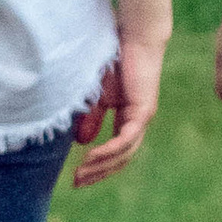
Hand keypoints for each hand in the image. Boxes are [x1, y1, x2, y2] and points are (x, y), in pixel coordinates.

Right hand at [70, 35, 163, 188]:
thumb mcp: (97, 95)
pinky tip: (92, 156)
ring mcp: (142, 118)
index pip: (115, 151)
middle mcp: (137, 123)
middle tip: (78, 184)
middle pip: (120, 157)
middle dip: (98, 172)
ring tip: (81, 174)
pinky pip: (126, 139)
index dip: (98, 165)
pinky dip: (110, 150)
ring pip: (124, 152)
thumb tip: (83, 143)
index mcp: (127, 119)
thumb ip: (92, 117)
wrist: (134, 38)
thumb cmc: (115, 60)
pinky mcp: (144, 111)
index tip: (77, 176)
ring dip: (102, 165)